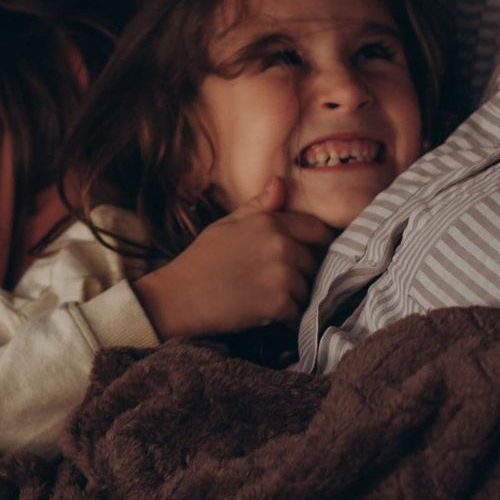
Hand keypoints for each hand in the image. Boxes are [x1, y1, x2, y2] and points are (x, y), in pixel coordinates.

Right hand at [132, 179, 334, 338]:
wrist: (179, 296)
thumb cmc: (201, 260)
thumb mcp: (228, 224)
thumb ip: (260, 205)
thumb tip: (281, 181)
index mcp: (271, 223)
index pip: (317, 230)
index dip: (320, 244)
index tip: (315, 255)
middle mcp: (281, 245)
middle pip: (315, 263)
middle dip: (304, 274)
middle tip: (282, 283)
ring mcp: (281, 275)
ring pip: (308, 289)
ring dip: (296, 298)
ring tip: (271, 299)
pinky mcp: (278, 304)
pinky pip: (299, 313)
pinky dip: (288, 318)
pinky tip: (270, 315)